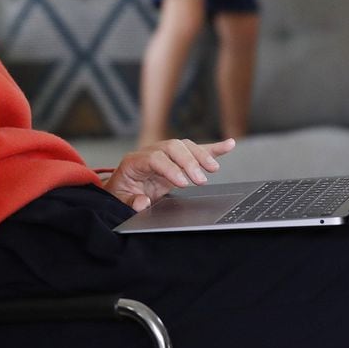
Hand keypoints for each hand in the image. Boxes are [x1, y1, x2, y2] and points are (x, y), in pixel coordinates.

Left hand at [103, 138, 237, 211]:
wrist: (121, 189)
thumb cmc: (121, 193)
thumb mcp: (119, 200)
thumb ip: (129, 202)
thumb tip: (143, 202)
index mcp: (135, 161)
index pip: (156, 158)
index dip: (170, 168)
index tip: (183, 183)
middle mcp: (151, 152)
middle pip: (173, 147)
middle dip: (189, 162)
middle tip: (200, 181)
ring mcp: (165, 153)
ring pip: (186, 146)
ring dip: (202, 155)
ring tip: (213, 169)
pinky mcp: (177, 159)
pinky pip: (196, 150)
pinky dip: (213, 149)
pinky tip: (229, 145)